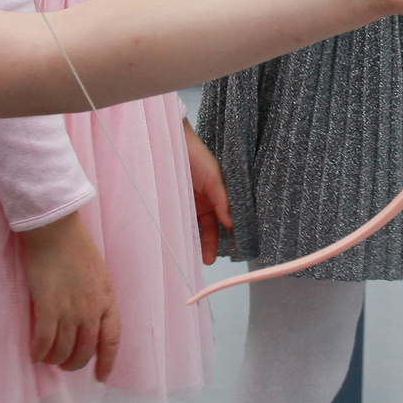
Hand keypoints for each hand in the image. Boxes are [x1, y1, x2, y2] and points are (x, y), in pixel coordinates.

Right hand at [21, 211, 119, 380]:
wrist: (57, 230)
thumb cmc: (76, 246)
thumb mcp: (99, 274)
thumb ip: (96, 298)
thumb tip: (89, 319)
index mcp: (107, 300)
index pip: (111, 340)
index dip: (107, 362)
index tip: (101, 377)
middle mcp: (92, 310)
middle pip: (86, 349)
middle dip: (75, 363)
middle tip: (65, 365)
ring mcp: (70, 310)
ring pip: (63, 349)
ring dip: (55, 359)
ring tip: (48, 359)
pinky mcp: (48, 306)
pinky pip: (44, 340)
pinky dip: (39, 351)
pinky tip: (34, 354)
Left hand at [185, 122, 230, 265]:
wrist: (170, 142)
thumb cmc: (196, 157)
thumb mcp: (214, 177)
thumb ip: (223, 200)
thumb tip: (231, 223)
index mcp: (216, 196)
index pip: (224, 221)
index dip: (227, 235)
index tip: (229, 251)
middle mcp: (203, 202)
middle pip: (208, 228)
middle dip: (208, 245)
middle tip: (207, 260)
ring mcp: (186, 204)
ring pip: (192, 228)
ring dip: (193, 242)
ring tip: (192, 257)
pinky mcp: (171, 204)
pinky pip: (176, 222)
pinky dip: (178, 233)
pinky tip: (178, 243)